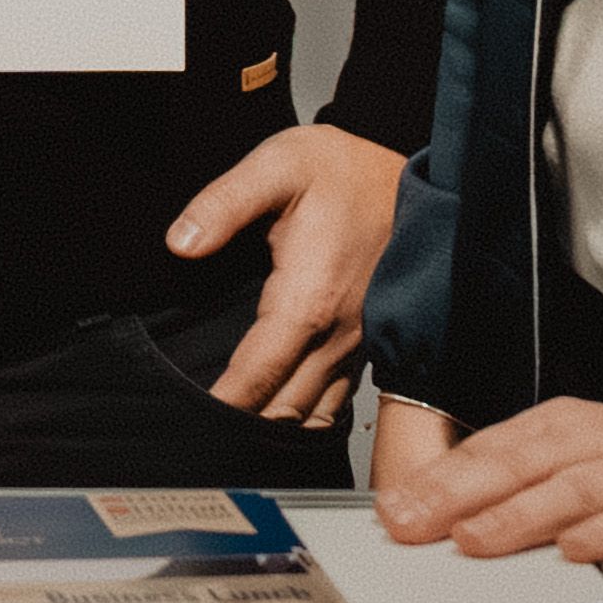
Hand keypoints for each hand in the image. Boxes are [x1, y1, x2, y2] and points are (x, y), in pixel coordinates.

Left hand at [158, 124, 402, 424]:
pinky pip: (336, 398)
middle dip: (244, 426)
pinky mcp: (368, 343)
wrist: (421, 177)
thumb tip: (181, 243)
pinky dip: (306, 416)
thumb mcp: (278, 166)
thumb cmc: (346, 171)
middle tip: (198, 432)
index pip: (257, 375)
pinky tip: (277, 416)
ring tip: (230, 435)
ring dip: (275, 428)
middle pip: (285, 408)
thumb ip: (224, 203)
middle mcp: (339, 333)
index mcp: (310, 298)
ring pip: (314, 414)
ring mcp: (358, 344)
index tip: (190, 420)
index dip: (223, 403)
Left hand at [368, 386, 602, 588]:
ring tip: (473, 540)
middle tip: (410, 525)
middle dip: (460, 492)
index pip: (495, 448)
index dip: (440, 478)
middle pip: (523, 461)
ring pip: (577, 487)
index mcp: (573, 430)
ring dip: (521, 512)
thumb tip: (445, 522)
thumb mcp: (591, 476)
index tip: (391, 512)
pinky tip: (577, 549)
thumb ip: (529, 492)